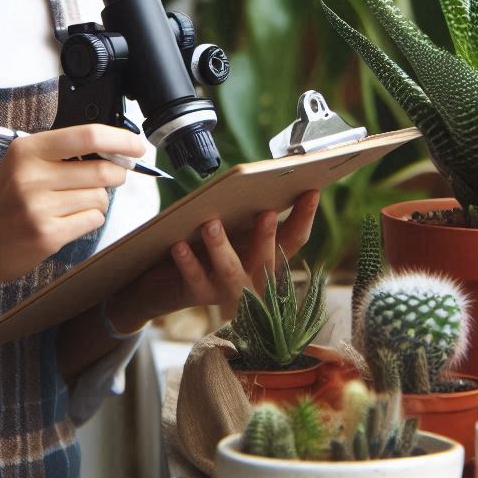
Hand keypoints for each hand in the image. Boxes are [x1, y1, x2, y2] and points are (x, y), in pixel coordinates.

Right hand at [0, 124, 146, 295]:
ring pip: (100, 198)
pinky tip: (67, 222)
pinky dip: (88, 220)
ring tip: (72, 206)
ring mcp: (39, 207)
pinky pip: (92, 220)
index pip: (87, 135)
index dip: (120, 139)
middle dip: (116, 175)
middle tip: (109, 179)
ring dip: (97, 202)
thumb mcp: (20, 166)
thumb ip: (60, 155)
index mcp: (28, 150)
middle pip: (102, 170)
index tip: (137, 146)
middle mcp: (32, 175)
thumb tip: (112, 152)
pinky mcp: (47, 234)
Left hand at [108, 190, 320, 329]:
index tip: (312, 191)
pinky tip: (180, 245)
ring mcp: (226, 290)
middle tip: (266, 213)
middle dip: (266, 237)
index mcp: (266, 259)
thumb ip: (246, 215)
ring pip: (230, 271)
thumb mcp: (232, 231)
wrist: (165, 283)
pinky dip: (187, 261)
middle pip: (266, 260)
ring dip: (221, 247)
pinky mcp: (197, 295)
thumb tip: (259, 182)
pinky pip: (194, 279)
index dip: (304, 218)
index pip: (293, 240)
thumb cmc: (206, 249)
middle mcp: (253, 279)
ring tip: (211, 224)